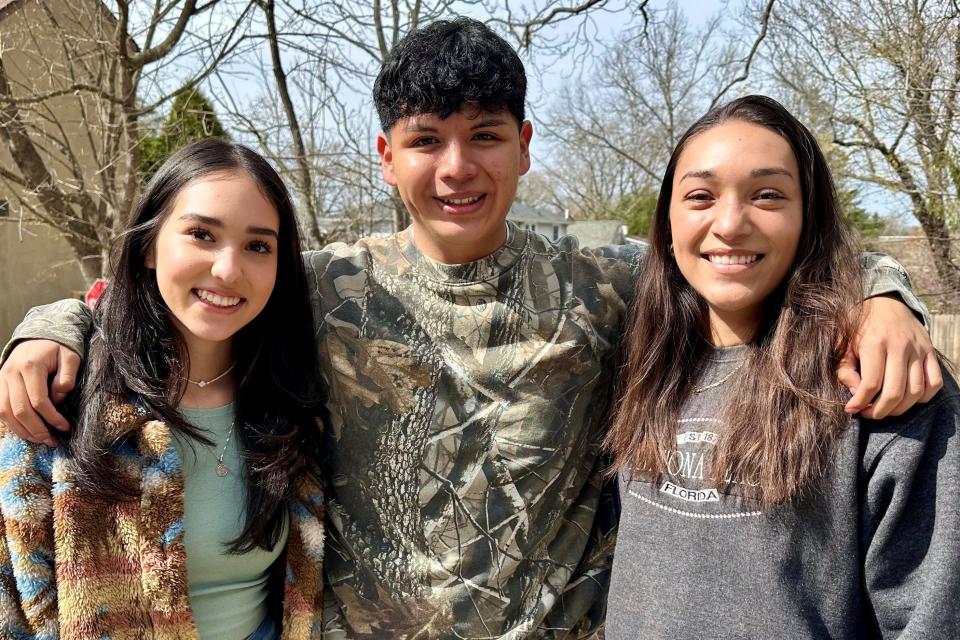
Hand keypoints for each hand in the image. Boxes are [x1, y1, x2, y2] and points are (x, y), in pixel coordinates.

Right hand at [0, 340, 79, 444]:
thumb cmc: (58, 348)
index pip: (38, 400)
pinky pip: (0, 408)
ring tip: (40, 440)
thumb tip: (57, 400)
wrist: (39, 335)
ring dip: (22, 430)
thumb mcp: (71, 357)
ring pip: (5, 412)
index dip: (51, 418)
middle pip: (19, 410)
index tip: (65, 427)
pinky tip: (25, 431)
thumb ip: (67, 378)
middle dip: (36, 429)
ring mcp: (1, 379)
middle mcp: (11, 373)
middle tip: (51, 441)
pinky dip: (11, 423)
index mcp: (30, 366)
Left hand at [837, 295, 942, 418]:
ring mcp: (919, 350)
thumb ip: (845, 368)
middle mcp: (900, 346)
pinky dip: (923, 397)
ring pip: (916, 391)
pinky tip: (906, 399)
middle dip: (880, 411)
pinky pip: (934, 382)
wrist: (884, 300)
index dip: (860, 402)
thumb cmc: (858, 324)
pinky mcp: (931, 352)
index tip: (851, 410)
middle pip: (895, 391)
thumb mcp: (842, 341)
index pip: (871, 383)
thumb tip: (856, 394)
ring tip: (884, 409)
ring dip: (900, 408)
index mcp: (875, 342)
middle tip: (868, 414)